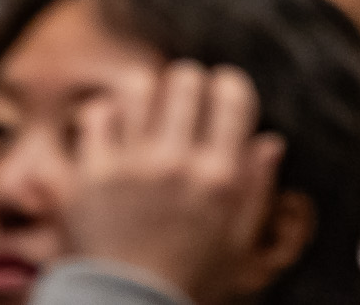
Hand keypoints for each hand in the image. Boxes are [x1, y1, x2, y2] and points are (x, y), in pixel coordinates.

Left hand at [64, 61, 294, 300]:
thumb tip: (270, 142)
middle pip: (185, 78)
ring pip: (139, 86)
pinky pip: (96, 114)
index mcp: (219, 176)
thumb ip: (258, 188)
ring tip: (148, 114)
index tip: (223, 96)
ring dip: (148, 95)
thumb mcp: (239, 242)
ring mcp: (129, 166)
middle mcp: (176, 162)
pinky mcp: (89, 174)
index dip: (230, 86)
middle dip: (189, 86)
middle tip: (184, 106)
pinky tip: (115, 131)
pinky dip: (106, 116)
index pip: (231, 93)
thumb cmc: (189, 281)